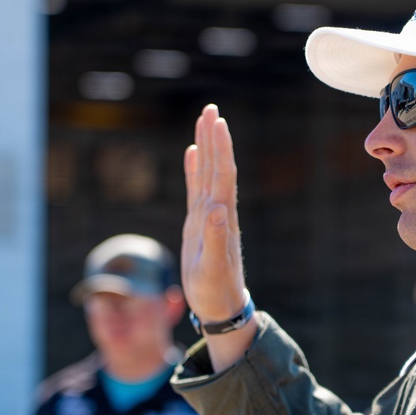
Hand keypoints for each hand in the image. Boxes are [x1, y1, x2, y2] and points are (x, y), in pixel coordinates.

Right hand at [182, 105, 255, 368]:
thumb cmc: (215, 290)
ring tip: (203, 121)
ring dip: (207, 147)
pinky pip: (196, 189)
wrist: (221, 306)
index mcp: (221, 218)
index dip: (221, 149)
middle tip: (211, 109)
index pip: (223, 175)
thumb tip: (217, 208)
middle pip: (217, 167)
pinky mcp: (199, 224)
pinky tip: (192, 153)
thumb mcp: (212, 267)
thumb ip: (215, 238)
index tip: (218, 122)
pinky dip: (195, 169)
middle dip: (214, 138)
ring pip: (207, 173)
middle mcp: (217, 211)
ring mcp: (208, 216)